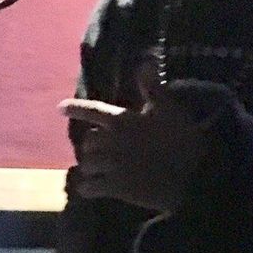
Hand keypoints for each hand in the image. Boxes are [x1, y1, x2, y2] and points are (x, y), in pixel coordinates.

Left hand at [62, 87, 208, 213]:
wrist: (192, 176)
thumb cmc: (183, 140)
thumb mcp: (170, 109)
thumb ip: (153, 88)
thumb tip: (144, 63)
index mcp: (123, 120)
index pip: (93, 110)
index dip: (75, 108)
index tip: (59, 108)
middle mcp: (112, 141)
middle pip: (88, 142)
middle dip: (93, 147)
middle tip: (102, 153)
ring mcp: (112, 165)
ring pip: (86, 165)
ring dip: (90, 168)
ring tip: (98, 172)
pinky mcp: (115, 188)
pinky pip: (89, 188)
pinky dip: (88, 189)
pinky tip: (92, 190)